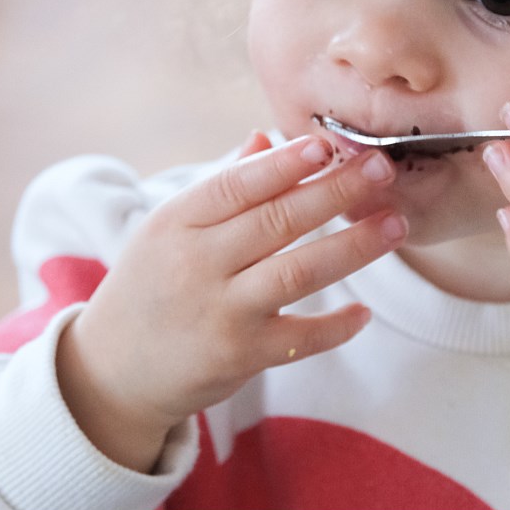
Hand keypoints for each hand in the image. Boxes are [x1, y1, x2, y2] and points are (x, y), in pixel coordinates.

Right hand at [56, 130, 406, 470]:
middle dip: (335, 192)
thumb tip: (267, 137)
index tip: (327, 143)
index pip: (237, 184)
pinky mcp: (240, 356)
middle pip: (277, 221)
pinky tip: (364, 312)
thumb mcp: (168, 231)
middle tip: (382, 170)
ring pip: (298, 272)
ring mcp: (220, 312)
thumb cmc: (150, 287)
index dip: (284, 164)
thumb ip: (223, 187)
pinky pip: (301, 337)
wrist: (113, 371)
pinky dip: (336, 325)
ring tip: (395, 225)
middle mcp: (197, 264)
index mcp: (177, 223)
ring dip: (354, 247)